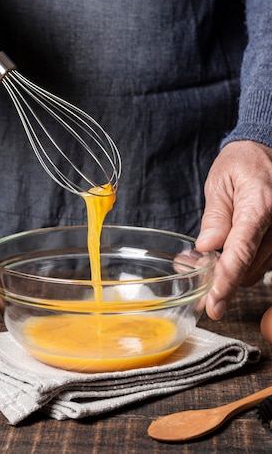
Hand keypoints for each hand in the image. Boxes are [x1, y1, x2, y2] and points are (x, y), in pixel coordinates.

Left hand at [196, 140, 271, 319]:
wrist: (266, 152)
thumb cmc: (243, 163)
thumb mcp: (220, 182)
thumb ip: (216, 216)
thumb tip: (206, 247)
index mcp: (260, 205)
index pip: (242, 250)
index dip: (227, 279)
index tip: (215, 302)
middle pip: (248, 266)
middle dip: (219, 277)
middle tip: (190, 269)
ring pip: (254, 269)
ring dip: (229, 271)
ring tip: (199, 259)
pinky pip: (260, 263)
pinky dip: (240, 264)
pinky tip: (220, 255)